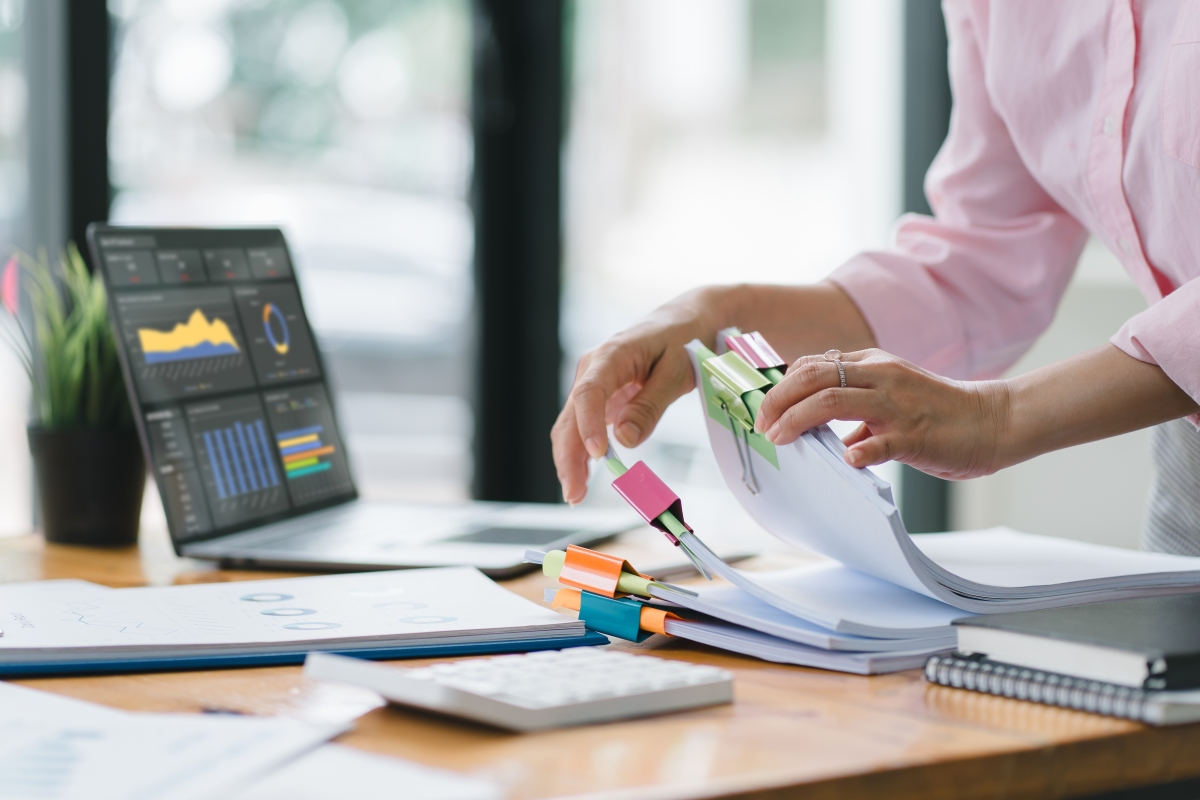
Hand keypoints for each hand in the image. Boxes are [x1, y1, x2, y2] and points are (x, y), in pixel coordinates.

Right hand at [551, 291, 714, 503]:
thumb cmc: (684, 341)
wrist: (684, 322)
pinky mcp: (598, 398)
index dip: (589, 425)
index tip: (598, 455)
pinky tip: (581, 478)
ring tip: (575, 495)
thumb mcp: (677, 372)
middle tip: (575, 494)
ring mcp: (591, 384)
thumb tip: (625, 440)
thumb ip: (650, 405)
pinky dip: (580, 454)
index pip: (589, 392)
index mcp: (611, 355)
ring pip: (570, 425)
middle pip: (570, 416)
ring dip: (570, 460)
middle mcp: (592, 369)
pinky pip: (582, 427)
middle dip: (569, 457)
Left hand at [753, 349, 1010, 479]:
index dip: (781, 387)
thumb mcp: (891, 395)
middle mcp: (880, 377)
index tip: (765, 411)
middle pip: (812, 377)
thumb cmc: (940, 412)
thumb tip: (817, 426)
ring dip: (797, 420)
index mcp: (872, 365)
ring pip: (832, 402)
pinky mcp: (914, 435)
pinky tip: (846, 460)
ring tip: (781, 439)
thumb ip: (855, 406)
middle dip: (778, 401)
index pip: (812, 365)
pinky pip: (880, 442)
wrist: (993, 421)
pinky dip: (858, 451)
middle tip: (762, 426)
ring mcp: (896, 405)